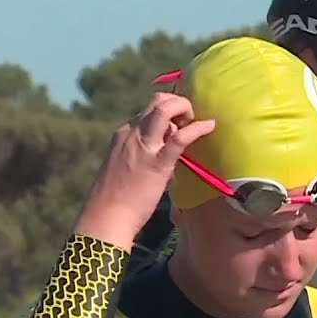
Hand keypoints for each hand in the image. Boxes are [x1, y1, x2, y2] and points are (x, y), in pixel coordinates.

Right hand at [75, 92, 214, 249]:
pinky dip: (198, 128)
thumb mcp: (128, 166)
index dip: (169, 111)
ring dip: (184, 108)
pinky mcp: (157, 162)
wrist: (106, 216)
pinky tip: (210, 126)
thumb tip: (168, 152)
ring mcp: (143, 146)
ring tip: (198, 121)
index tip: (181, 124)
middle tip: (191, 120)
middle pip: (157, 102)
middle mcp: (132, 133)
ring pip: (164, 109)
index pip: (149, 110)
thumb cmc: (117, 198)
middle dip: (178, 103)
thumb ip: (145, 154)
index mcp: (124, 134)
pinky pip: (180, 138)